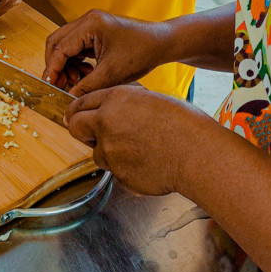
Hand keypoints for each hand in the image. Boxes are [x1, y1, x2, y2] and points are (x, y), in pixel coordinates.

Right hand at [43, 10, 171, 95]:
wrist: (162, 43)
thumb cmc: (142, 53)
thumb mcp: (112, 74)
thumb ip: (87, 87)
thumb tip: (68, 98)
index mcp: (90, 24)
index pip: (60, 47)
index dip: (53, 69)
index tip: (49, 86)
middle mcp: (88, 20)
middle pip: (58, 42)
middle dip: (57, 66)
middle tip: (59, 86)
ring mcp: (92, 25)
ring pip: (66, 46)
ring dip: (67, 65)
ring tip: (77, 83)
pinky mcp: (96, 32)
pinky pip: (77, 47)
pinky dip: (77, 62)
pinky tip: (86, 76)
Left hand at [66, 86, 210, 195]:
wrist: (196, 153)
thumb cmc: (183, 124)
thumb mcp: (149, 98)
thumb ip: (124, 103)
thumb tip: (111, 108)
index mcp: (115, 99)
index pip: (81, 103)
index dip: (78, 111)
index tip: (77, 116)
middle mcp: (106, 122)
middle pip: (74, 126)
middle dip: (81, 130)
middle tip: (91, 134)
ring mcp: (110, 150)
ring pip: (97, 152)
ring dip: (109, 152)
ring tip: (137, 150)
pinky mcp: (117, 173)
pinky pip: (114, 170)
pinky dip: (124, 168)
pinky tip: (145, 162)